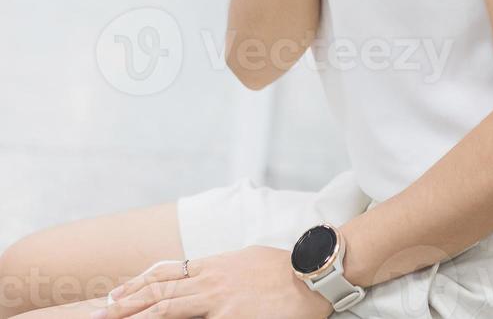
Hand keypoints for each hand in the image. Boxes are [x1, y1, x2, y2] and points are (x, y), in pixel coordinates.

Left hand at [96, 247, 332, 318]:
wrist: (310, 272)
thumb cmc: (284, 267)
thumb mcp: (247, 260)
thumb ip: (224, 270)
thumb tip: (211, 276)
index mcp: (214, 264)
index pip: (167, 273)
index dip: (140, 283)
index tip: (118, 292)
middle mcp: (210, 279)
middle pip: (160, 289)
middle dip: (128, 301)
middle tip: (101, 310)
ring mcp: (218, 299)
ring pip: (168, 306)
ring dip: (139, 313)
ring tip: (115, 318)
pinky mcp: (230, 316)